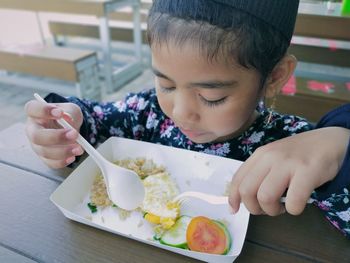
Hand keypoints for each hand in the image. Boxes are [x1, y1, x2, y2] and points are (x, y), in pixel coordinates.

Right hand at [25, 100, 83, 168]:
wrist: (70, 128)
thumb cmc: (67, 116)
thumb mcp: (71, 110)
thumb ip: (70, 112)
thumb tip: (69, 119)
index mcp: (36, 113)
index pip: (32, 109)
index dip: (43, 111)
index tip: (59, 113)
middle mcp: (33, 129)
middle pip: (36, 136)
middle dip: (56, 137)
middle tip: (74, 134)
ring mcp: (37, 145)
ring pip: (44, 152)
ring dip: (63, 151)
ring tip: (79, 148)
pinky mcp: (45, 157)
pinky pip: (50, 163)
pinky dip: (62, 161)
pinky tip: (72, 157)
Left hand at [229, 127, 348, 215]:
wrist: (329, 141)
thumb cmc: (299, 154)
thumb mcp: (274, 157)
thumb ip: (259, 173)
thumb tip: (243, 197)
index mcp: (259, 155)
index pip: (237, 179)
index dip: (233, 198)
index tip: (234, 209)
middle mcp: (270, 157)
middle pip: (247, 190)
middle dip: (253, 208)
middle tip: (267, 209)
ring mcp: (288, 163)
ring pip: (265, 197)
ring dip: (272, 210)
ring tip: (282, 207)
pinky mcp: (307, 172)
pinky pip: (293, 202)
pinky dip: (294, 210)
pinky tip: (297, 204)